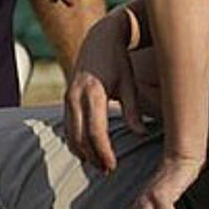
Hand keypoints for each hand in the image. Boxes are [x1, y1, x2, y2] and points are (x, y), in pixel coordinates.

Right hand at [64, 6, 145, 171]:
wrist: (99, 38)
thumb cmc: (118, 60)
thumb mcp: (129, 83)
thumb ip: (134, 109)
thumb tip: (141, 133)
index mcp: (94, 93)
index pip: (95, 132)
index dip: (104, 153)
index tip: (113, 166)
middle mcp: (76, 95)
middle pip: (80, 137)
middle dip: (93, 157)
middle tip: (108, 171)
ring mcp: (68, 96)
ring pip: (70, 133)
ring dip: (83, 151)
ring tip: (100, 164)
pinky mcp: (66, 97)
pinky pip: (67, 125)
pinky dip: (76, 140)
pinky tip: (88, 149)